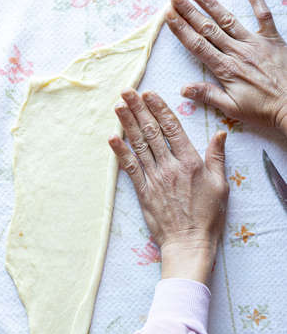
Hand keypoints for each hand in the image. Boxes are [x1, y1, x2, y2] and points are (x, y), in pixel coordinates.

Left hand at [108, 88, 228, 284]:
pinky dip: (120, 152)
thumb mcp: (221, 185)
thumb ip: (217, 157)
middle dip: (139, 109)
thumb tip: (220, 133)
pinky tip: (111, 138)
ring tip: (118, 105)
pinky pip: (130, 168)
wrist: (189, 243)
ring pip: (139, 145)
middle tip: (127, 91)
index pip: (173, 129)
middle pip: (152, 132)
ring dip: (127, 124)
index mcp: (191, 162)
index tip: (150, 94)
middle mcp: (170, 166)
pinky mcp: (143, 192)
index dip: (160, 109)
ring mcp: (154, 179)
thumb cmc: (208, 216)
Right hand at [166, 0, 286, 135]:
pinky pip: (264, 15)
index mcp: (226, 69)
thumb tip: (183, 89)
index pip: (198, 46)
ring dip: (212, 4)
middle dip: (190, 12)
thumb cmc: (261, 110)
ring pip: (229, 20)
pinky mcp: (272, 39)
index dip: (182, 30)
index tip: (169, 16)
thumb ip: (208, 96)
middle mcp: (238, 52)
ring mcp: (255, 43)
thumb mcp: (232, 109)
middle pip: (208, 29)